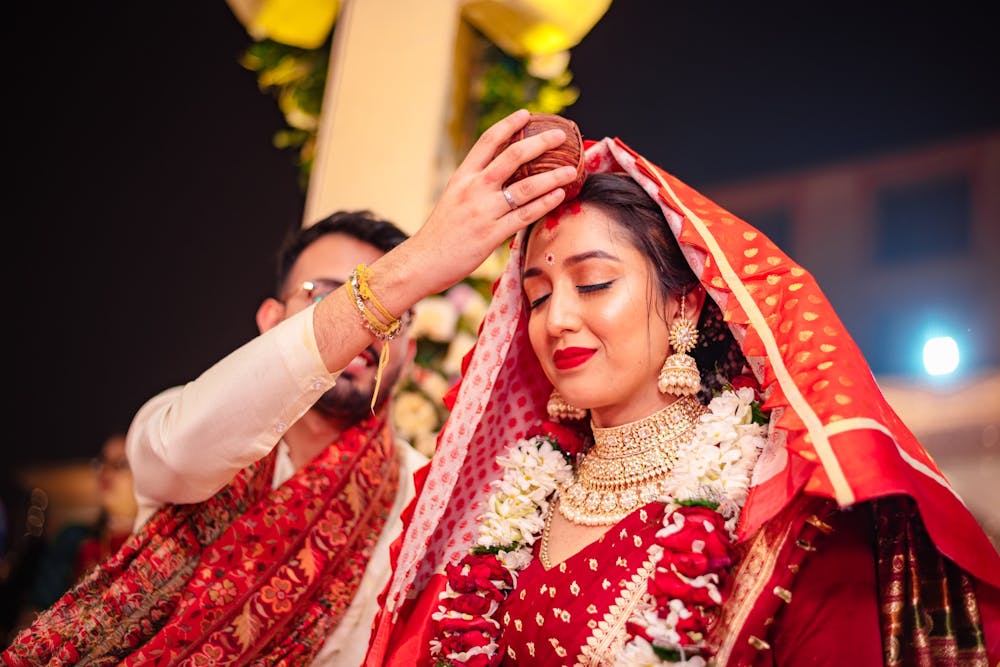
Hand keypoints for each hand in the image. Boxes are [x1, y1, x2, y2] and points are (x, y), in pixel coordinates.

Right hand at [401, 109, 580, 295]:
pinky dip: (545, 203)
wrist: (422, 262)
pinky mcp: (491, 234)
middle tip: (560, 136)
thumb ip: (475, 186)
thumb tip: (502, 177)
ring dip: (552, 176)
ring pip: (525, 187)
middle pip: (512, 157)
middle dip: (540, 143)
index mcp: (462, 177)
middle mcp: (473, 189)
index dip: (508, 125)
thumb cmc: (440, 234)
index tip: (526, 114)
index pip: (487, 141)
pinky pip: (525, 215)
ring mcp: (483, 211)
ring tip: (571, 170)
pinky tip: (559, 195)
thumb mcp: (453, 199)